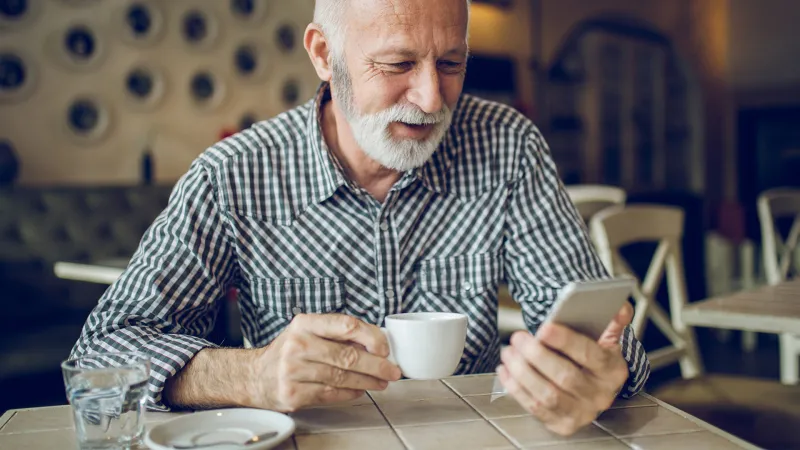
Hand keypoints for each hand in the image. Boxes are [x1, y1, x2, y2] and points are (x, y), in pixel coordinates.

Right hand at [247, 313, 401, 411]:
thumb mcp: (308, 332)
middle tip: (392, 371)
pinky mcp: (293, 393)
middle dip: (376, 365)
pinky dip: (350, 393)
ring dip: (367, 381)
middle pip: (348, 355)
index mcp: (305, 324)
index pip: (346, 324)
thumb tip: (377, 341)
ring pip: (342, 377)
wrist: (255, 376)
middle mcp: (298, 344)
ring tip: (381, 382)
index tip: (384, 348)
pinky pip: (331, 394)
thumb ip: (338, 333)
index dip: (371, 337)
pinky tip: (359, 390)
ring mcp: (293, 370)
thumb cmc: (289, 351)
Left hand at [497, 303, 632, 435]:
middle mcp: (600, 395)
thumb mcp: (606, 341)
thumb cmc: (592, 359)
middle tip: (518, 337)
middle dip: (537, 355)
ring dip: (523, 372)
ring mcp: (582, 413)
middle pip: (566, 376)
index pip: (590, 354)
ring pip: (548, 394)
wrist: (591, 390)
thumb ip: (610, 322)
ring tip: (508, 352)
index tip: (544, 328)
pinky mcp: (563, 424)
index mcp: (613, 370)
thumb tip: (619, 307)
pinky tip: (506, 370)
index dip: (565, 341)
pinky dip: (516, 388)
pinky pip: (535, 408)